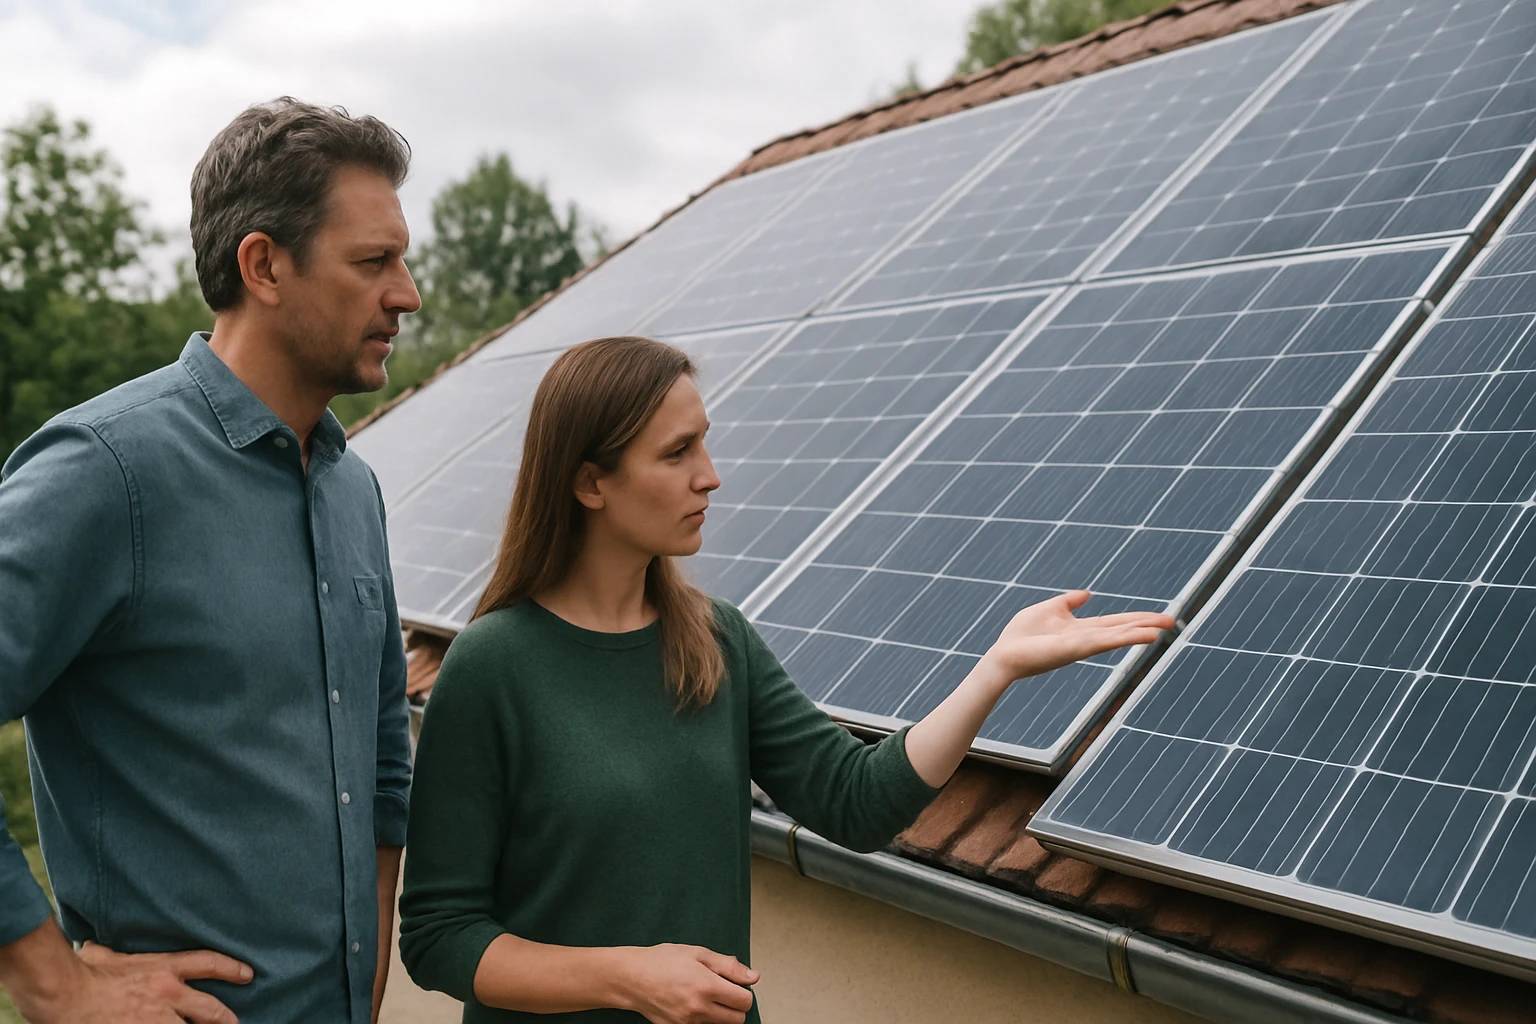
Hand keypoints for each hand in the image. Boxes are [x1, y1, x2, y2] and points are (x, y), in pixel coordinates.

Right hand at [16, 941, 250, 1023]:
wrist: (66, 995)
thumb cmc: (82, 972)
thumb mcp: (105, 955)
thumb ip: (111, 953)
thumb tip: (96, 947)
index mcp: (163, 969)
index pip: (208, 963)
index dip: (231, 968)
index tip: (248, 974)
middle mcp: (168, 994)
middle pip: (211, 1009)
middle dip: (226, 1019)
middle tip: (234, 1023)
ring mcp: (158, 1020)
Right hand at [618, 943, 758, 1023]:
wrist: (631, 977)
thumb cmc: (661, 961)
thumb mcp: (698, 953)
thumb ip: (728, 966)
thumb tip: (752, 977)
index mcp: (707, 986)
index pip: (745, 1002)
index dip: (744, 992)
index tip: (735, 984)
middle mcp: (699, 1009)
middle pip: (737, 1020)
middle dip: (735, 1006)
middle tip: (723, 991)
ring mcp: (687, 1023)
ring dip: (719, 1013)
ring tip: (704, 995)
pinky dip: (702, 1019)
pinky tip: (691, 1003)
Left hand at [981, 590, 1174, 684]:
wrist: (1004, 653)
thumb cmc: (1021, 634)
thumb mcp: (1048, 609)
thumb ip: (1068, 602)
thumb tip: (1087, 593)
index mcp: (1081, 628)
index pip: (1115, 622)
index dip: (1136, 618)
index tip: (1158, 617)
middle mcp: (1087, 638)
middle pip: (1122, 629)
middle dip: (1146, 625)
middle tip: (1173, 622)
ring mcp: (1083, 645)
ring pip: (1118, 636)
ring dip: (1140, 632)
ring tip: (1164, 629)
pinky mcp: (1077, 649)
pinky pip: (1104, 642)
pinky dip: (1124, 638)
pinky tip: (1142, 637)